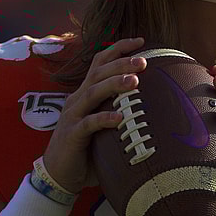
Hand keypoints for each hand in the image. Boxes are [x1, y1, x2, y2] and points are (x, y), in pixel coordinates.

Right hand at [43, 37, 147, 194]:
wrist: (60, 175)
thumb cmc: (88, 149)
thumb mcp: (104, 125)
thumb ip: (120, 111)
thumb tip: (155, 105)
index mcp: (86, 93)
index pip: (100, 62)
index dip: (118, 48)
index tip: (140, 40)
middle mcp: (78, 99)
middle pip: (98, 73)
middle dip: (121, 63)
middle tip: (144, 61)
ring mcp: (73, 116)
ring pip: (93, 93)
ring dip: (114, 85)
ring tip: (135, 81)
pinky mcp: (72, 134)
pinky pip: (88, 124)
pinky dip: (104, 119)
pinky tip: (119, 118)